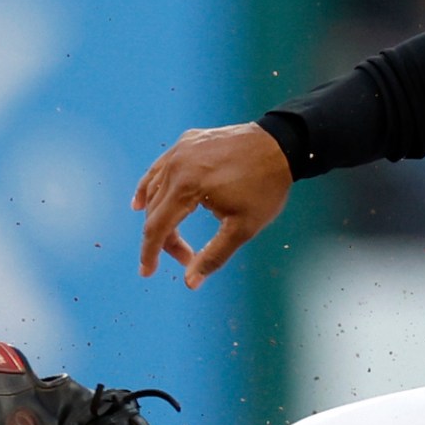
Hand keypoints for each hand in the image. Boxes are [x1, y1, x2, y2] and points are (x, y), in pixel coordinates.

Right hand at [133, 123, 291, 288]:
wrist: (281, 145)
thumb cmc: (264, 188)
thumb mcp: (243, 228)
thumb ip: (213, 256)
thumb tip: (190, 283)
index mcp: (186, 186)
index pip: (157, 227)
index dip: (149, 253)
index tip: (148, 272)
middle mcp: (176, 165)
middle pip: (155, 210)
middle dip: (165, 239)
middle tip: (186, 257)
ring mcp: (180, 150)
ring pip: (154, 188)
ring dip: (157, 215)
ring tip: (166, 238)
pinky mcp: (187, 142)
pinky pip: (160, 168)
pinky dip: (151, 187)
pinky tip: (144, 201)